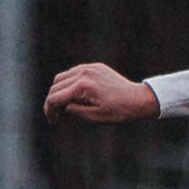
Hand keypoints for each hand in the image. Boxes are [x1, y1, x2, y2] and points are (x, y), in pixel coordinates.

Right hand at [43, 62, 158, 123]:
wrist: (138, 99)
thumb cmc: (119, 112)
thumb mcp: (93, 117)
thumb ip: (73, 110)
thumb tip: (60, 105)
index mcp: (82, 87)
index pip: (55, 98)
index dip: (49, 111)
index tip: (53, 121)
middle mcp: (83, 74)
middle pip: (55, 87)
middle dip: (53, 102)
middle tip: (56, 116)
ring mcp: (89, 68)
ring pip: (62, 78)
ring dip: (60, 91)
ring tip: (66, 105)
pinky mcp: (95, 67)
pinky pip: (74, 73)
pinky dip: (70, 83)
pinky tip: (76, 94)